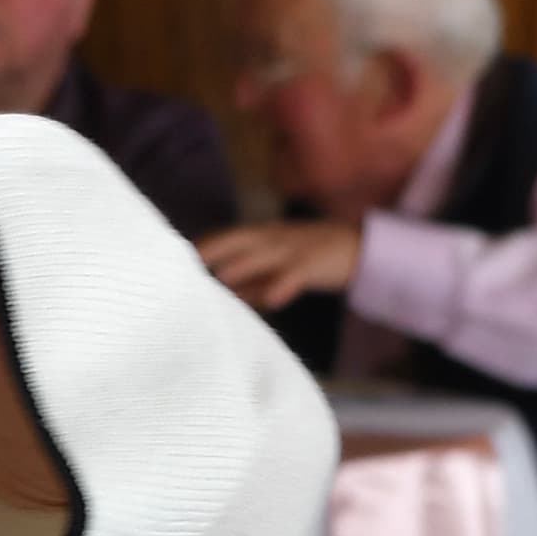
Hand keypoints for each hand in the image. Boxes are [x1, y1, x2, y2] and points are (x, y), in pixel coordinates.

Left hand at [200, 216, 361, 309]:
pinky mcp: (316, 263)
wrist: (361, 248)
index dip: (203, 246)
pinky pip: (297, 274)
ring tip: (221, 279)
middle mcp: (275, 238)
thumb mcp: (277, 268)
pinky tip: (271, 299)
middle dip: (213, 249)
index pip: (227, 237)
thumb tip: (221, 295)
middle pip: (240, 239)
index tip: (175, 259)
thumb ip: (250, 281)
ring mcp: (296, 248)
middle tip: (185, 265)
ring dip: (243, 266)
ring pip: (265, 254)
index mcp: (264, 237)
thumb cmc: (311, 260)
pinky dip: (284, 285)